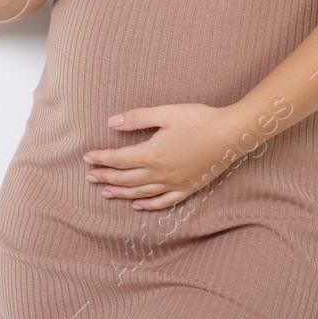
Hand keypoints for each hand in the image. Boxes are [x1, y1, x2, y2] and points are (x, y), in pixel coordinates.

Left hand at [83, 103, 260, 211]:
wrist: (230, 134)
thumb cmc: (199, 119)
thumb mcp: (166, 112)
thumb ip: (137, 118)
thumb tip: (111, 122)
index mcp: (152, 154)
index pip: (119, 159)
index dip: (101, 158)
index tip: (87, 158)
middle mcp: (160, 174)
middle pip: (126, 179)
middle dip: (106, 177)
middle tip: (90, 177)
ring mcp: (174, 184)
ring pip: (140, 193)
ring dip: (121, 193)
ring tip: (105, 192)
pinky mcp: (187, 188)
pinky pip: (162, 202)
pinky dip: (147, 206)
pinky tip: (137, 206)